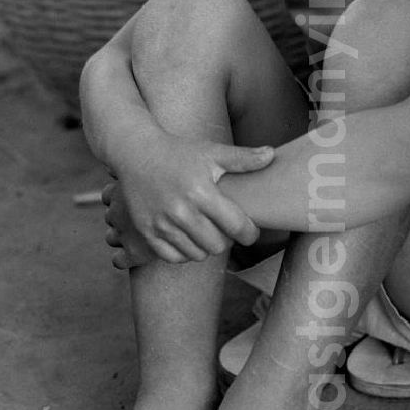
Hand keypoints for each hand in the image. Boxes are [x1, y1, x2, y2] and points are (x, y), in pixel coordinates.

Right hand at [105, 134, 274, 264]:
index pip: (236, 226)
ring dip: (206, 247)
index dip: (249, 233)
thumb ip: (242, 159)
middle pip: (217, 245)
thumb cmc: (179, 152)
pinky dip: (184, 252)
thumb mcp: (211, 152)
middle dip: (227, 240)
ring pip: (196, 254)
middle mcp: (181, 211)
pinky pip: (173, 257)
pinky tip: (188, 238)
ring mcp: (161, 224)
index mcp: (201, 192)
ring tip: (207, 232)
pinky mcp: (146, 232)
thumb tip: (272, 155)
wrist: (137, 153)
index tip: (251, 232)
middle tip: (226, 229)